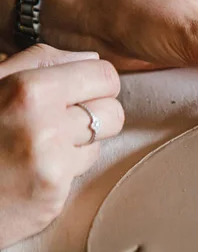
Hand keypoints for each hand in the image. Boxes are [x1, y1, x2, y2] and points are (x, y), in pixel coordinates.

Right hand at [0, 44, 123, 248]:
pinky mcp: (54, 193)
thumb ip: (39, 63)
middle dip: (96, 112)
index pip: (105, 76)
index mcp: (29, 91)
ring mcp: (52, 163)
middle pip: (114, 111)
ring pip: (101, 141)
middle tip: (64, 116)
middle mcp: (45, 126)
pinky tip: (36, 165)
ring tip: (43, 141)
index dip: (95, 82)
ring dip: (80, 139)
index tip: (79, 89)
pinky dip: (66, 165)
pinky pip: (83, 169)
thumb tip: (90, 58)